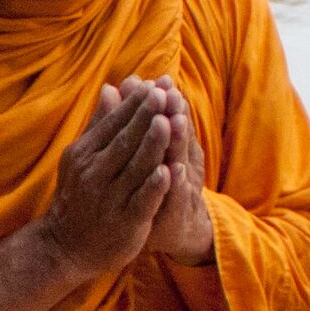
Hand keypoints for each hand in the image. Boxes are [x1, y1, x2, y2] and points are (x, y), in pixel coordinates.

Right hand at [37, 80, 172, 282]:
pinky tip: (169, 170)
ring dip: (154, 145)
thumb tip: (111, 87)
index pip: (113, 124)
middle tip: (164, 94)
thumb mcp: (81, 157)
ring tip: (171, 123)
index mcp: (84, 155)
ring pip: (136, 168)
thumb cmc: (79, 195)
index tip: (153, 86)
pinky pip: (143, 201)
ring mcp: (110, 200)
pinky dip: (156, 185)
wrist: (66, 246)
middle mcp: (94, 175)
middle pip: (125, 142)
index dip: (134, 105)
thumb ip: (100, 124)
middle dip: (146, 117)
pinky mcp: (126, 223)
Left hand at [142, 80, 216, 266]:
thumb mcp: (149, 152)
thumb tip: (127, 81)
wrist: (172, 231)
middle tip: (170, 91)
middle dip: (173, 113)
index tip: (158, 79)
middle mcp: (180, 162)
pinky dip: (176, 182)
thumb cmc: (155, 185)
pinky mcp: (178, 210)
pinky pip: (178, 195)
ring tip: (176, 120)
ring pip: (181, 159)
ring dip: (179, 141)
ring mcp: (182, 186)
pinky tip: (173, 170)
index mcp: (170, 146)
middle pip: (177, 134)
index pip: (167, 118)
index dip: (162, 101)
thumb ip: (138, 118)